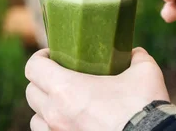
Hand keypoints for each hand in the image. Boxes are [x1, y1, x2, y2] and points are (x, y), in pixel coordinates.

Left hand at [25, 48, 168, 130]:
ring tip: (64, 103)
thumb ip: (136, 56)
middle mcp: (55, 114)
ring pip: (36, 120)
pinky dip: (54, 128)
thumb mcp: (144, 71)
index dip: (40, 57)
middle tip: (61, 76)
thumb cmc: (144, 106)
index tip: (53, 55)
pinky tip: (72, 123)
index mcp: (66, 89)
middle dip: (42, 81)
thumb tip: (134, 53)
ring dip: (46, 108)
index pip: (33, 68)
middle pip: (31, 93)